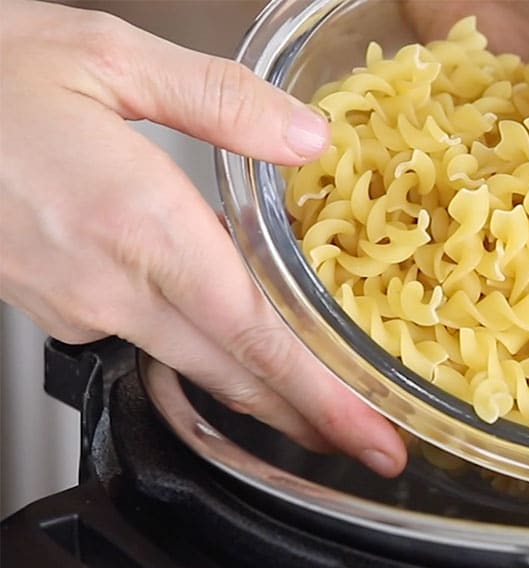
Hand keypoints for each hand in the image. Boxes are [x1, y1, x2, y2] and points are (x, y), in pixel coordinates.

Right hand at [0, 0, 406, 475]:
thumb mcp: (107, 55)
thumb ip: (220, 99)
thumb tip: (307, 136)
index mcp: (139, 225)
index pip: (255, 336)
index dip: (322, 397)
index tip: (371, 436)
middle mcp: (108, 282)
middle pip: (231, 374)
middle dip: (310, 418)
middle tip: (373, 447)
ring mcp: (75, 303)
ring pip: (190, 365)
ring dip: (260, 394)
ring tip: (320, 412)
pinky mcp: (51, 303)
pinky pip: (146, 339)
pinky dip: (202, 350)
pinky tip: (231, 340)